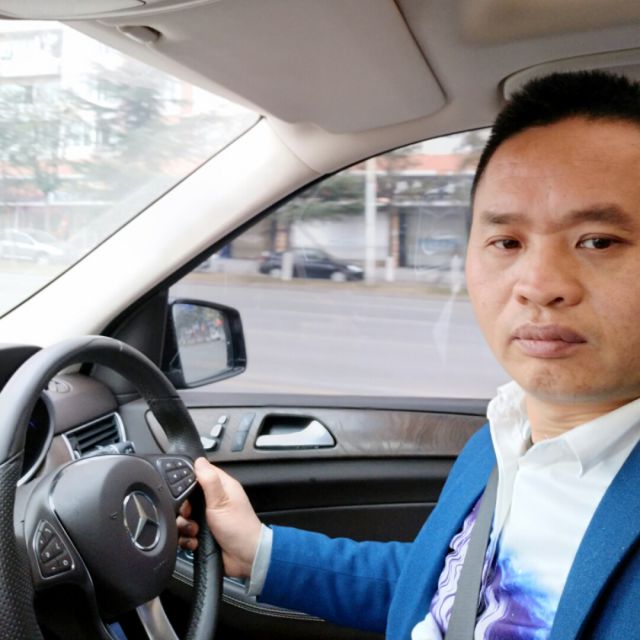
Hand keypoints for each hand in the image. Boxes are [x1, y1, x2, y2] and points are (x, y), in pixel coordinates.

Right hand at [177, 457, 262, 577]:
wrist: (245, 558)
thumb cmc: (240, 527)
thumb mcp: (221, 501)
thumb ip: (209, 480)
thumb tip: (199, 460)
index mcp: (222, 488)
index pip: (200, 474)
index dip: (189, 482)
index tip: (186, 494)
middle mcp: (214, 502)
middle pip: (187, 498)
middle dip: (184, 509)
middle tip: (191, 515)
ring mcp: (208, 519)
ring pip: (184, 518)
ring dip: (186, 527)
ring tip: (196, 531)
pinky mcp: (203, 535)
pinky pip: (186, 534)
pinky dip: (188, 540)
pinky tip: (196, 542)